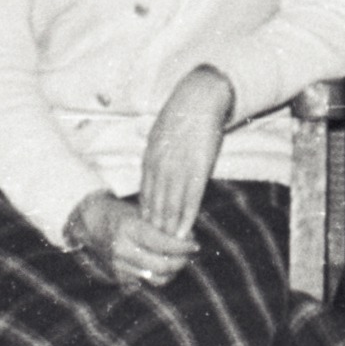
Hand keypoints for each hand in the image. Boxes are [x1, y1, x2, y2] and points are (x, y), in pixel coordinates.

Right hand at [67, 191, 197, 292]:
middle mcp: (121, 250)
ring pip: (156, 278)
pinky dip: (158, 275)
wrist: (91, 224)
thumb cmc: (120, 213)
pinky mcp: (118, 278)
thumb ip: (162, 225)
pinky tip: (163, 264)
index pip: (162, 243)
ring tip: (178, 259)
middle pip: (161, 265)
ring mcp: (118, 266)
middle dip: (181, 261)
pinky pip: (146, 283)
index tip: (195, 244)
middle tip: (189, 253)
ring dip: (173, 272)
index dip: (182, 246)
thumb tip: (189, 238)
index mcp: (127, 228)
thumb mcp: (140, 212)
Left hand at [136, 69, 233, 240]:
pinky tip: (184, 232)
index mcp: (149, 159)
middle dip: (154, 228)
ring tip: (169, 248)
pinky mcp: (197, 170)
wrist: (199, 97)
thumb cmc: (182, 114)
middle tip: (155, 248)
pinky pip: (190, 200)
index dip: (146, 216)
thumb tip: (154, 173)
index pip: (145, 195)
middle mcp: (159, 168)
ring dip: (169, 229)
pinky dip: (186, 218)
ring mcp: (177, 170)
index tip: (146, 232)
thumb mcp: (159, 135)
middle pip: (154, 206)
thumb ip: (156, 156)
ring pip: (170, 207)